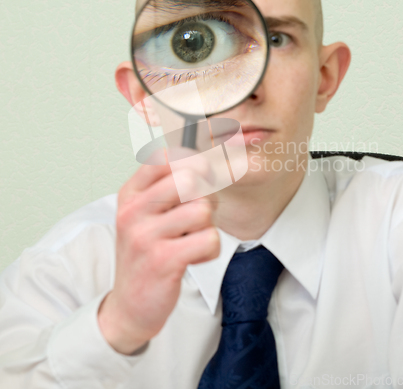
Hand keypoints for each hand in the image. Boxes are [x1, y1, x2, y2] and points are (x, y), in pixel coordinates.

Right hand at [98, 151, 219, 354]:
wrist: (129, 305)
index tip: (202, 176)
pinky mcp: (163, 260)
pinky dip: (210, 249)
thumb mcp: (147, 215)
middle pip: (189, 179)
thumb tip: (211, 163)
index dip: (192, 162)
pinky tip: (193, 257)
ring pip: (203, 209)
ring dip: (207, 226)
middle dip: (205, 196)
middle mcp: (133, 211)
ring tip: (191, 239)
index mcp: (130, 195)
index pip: (164, 158)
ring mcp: (146, 236)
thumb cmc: (146, 254)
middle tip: (198, 215)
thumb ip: (171, 188)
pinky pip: (209, 239)